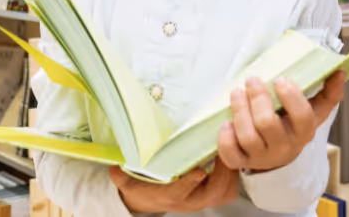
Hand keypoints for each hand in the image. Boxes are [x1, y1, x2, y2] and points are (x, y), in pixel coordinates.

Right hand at [109, 158, 237, 212]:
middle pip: (213, 193)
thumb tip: (114, 167)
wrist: (150, 202)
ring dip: (230, 172)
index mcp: (169, 195)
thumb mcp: (128, 184)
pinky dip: (234, 175)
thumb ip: (121, 177)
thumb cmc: (142, 188)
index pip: (181, 191)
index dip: (190, 182)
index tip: (197, 171)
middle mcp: (190, 200)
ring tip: (231, 147)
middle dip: (221, 173)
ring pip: (225, 191)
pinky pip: (229, 189)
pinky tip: (232, 155)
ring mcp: (204, 199)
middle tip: (223, 149)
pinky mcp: (213, 195)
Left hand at [218, 70, 345, 171]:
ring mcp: (262, 156)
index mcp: (304, 131)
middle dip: (258, 98)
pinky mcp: (243, 162)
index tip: (279, 79)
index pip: (302, 116)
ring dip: (239, 111)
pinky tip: (226, 122)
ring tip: (237, 92)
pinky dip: (226, 139)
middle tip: (252, 79)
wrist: (280, 155)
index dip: (291, 97)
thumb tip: (340, 71)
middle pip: (268, 124)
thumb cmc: (294, 124)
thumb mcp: (314, 110)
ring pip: (247, 136)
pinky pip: (231, 156)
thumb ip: (329, 92)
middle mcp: (284, 146)